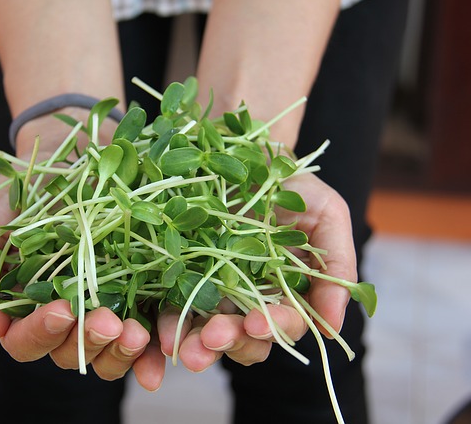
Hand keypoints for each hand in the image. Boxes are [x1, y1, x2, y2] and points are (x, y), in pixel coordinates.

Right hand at [0, 173, 164, 389]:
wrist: (68, 154)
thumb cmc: (20, 188)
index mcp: (25, 304)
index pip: (25, 341)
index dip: (40, 333)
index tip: (61, 308)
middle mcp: (64, 312)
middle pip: (69, 353)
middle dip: (87, 341)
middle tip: (107, 321)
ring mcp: (100, 306)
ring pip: (106, 352)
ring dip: (120, 350)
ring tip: (134, 332)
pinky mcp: (134, 293)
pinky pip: (143, 334)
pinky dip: (149, 353)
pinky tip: (158, 355)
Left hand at [156, 173, 353, 370]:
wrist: (247, 152)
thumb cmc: (293, 184)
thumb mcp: (328, 214)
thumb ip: (338, 266)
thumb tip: (334, 330)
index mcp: (288, 292)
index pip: (284, 323)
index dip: (273, 328)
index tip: (257, 323)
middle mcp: (252, 299)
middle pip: (244, 338)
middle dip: (229, 343)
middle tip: (212, 339)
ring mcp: (215, 289)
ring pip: (207, 331)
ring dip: (195, 344)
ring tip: (182, 348)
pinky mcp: (183, 275)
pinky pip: (174, 305)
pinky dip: (169, 322)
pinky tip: (162, 331)